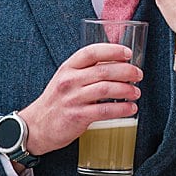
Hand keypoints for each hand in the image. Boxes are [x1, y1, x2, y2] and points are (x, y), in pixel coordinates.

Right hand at [18, 43, 142, 155]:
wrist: (37, 125)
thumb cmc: (57, 100)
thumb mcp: (66, 78)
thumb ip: (86, 70)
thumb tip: (117, 65)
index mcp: (68, 67)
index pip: (91, 52)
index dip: (112, 50)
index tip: (128, 54)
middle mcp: (69, 80)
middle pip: (103, 70)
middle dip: (126, 71)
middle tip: (138, 75)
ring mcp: (73, 99)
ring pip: (106, 89)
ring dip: (126, 90)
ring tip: (136, 92)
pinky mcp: (77, 117)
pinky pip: (104, 111)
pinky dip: (121, 109)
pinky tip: (130, 108)